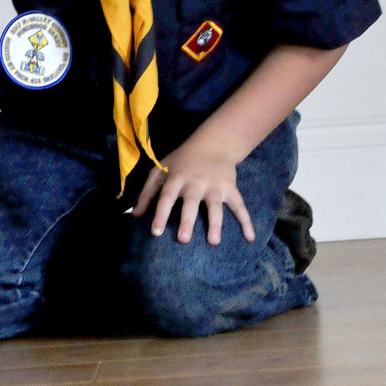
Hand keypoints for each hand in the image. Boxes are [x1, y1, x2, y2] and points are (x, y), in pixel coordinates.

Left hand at [132, 137, 254, 245]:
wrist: (213, 143)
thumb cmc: (181, 161)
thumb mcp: (160, 170)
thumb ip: (147, 192)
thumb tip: (135, 215)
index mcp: (177, 178)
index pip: (166, 196)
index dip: (160, 213)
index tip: (156, 232)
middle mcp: (196, 182)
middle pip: (191, 202)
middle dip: (188, 220)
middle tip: (184, 240)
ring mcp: (215, 185)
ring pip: (215, 205)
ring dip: (215, 223)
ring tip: (213, 242)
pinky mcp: (230, 188)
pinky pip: (239, 205)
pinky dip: (246, 221)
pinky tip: (249, 237)